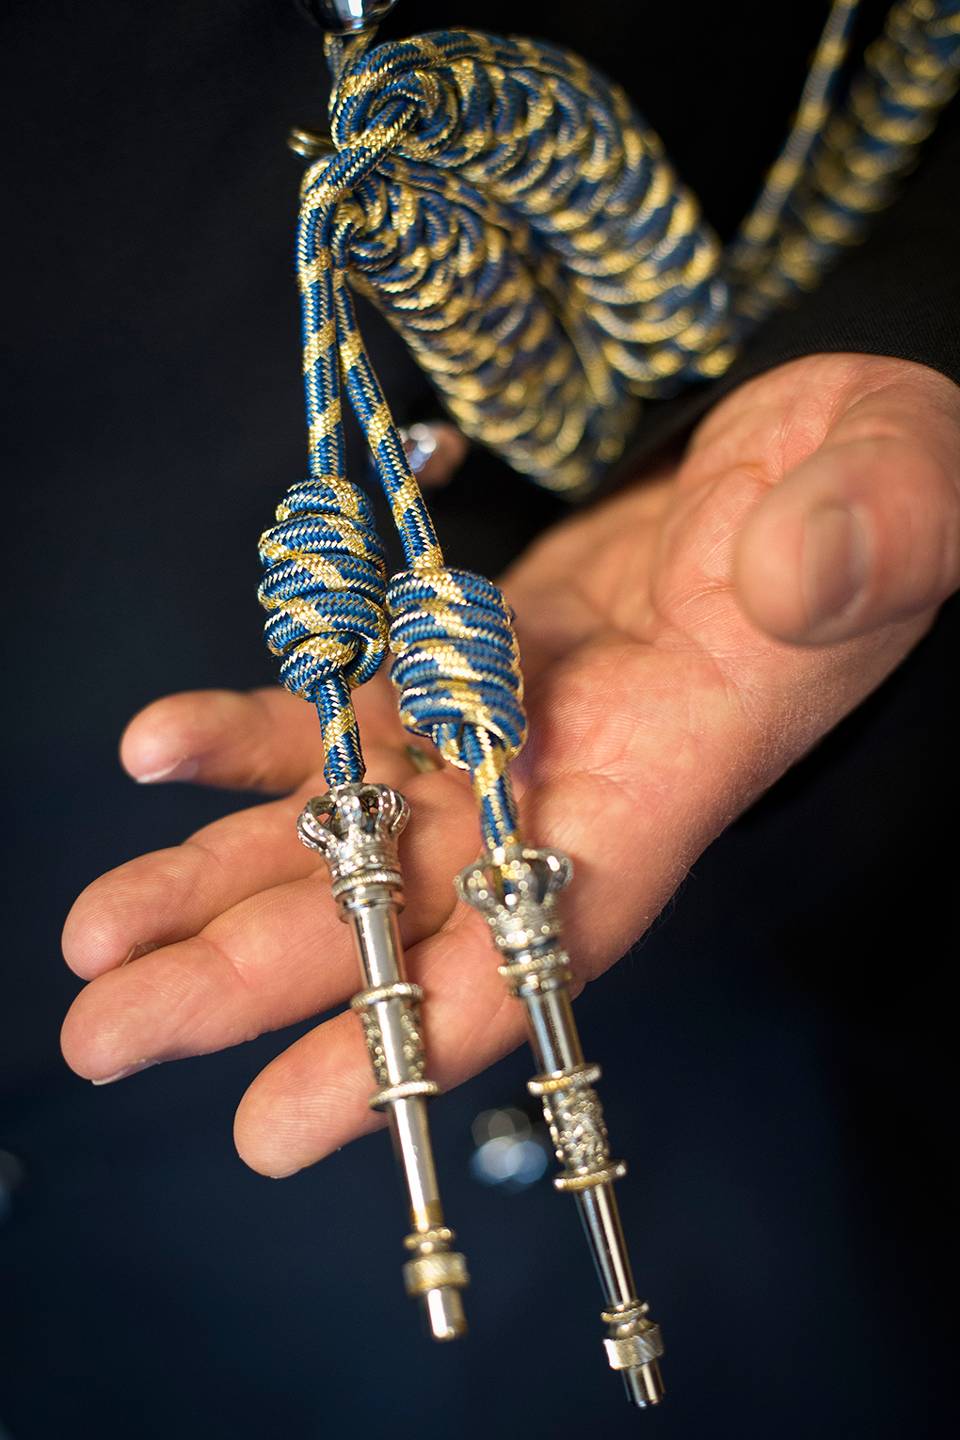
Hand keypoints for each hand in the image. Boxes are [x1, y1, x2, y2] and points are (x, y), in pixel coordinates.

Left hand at [61, 353, 959, 1175]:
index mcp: (676, 777)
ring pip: (353, 824)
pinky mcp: (466, 653)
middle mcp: (574, 779)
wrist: (832, 443)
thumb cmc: (891, 480)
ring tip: (94, 931)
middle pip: (405, 905)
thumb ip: (864, 540)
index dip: (412, 1036)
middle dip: (257, 974)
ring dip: (220, 875)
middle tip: (108, 1033)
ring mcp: (508, 721)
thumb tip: (796, 564)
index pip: (539, 938)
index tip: (279, 1123)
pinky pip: (349, 705)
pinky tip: (157, 745)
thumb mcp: (905, 498)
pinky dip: (257, 729)